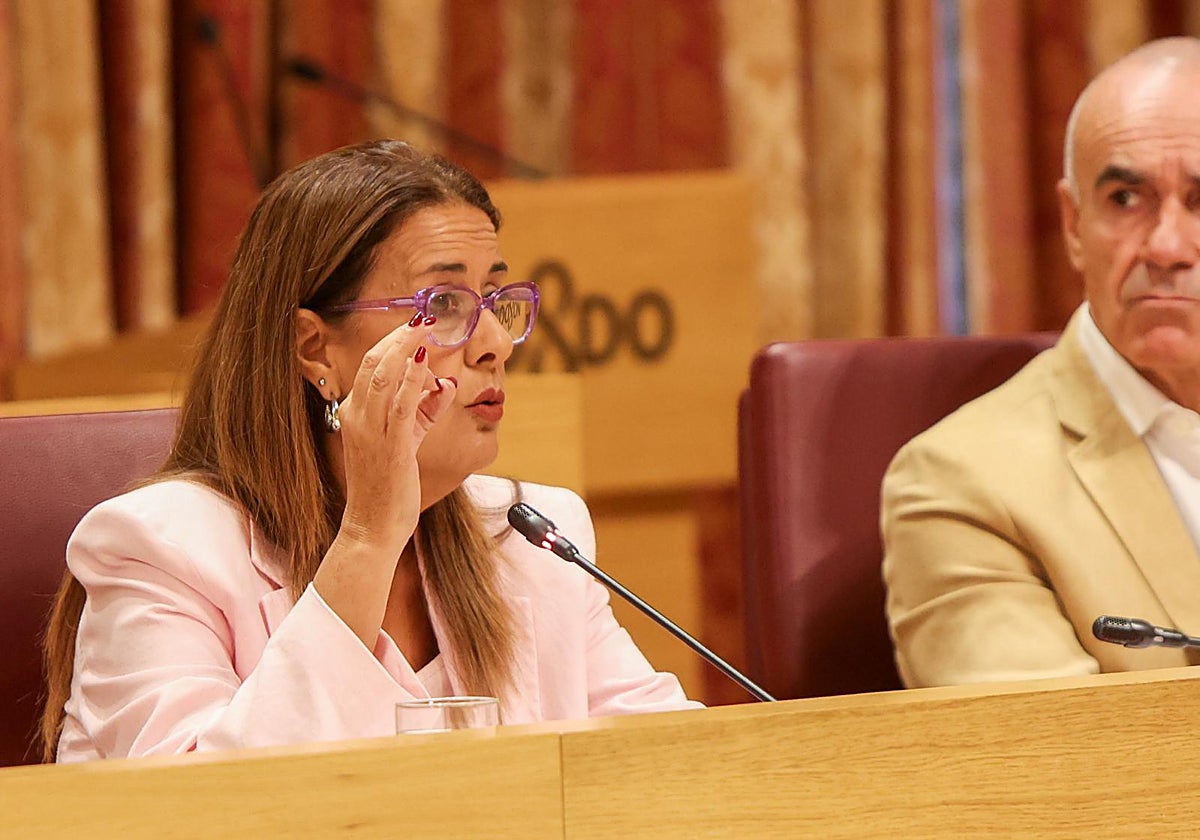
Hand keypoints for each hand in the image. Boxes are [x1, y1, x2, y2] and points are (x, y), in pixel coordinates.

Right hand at [336, 317, 456, 554]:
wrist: (371, 527)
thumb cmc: (386, 486)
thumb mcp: (407, 441)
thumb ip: (424, 411)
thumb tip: (446, 384)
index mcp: (354, 413)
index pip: (371, 366)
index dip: (394, 341)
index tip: (416, 324)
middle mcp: (357, 417)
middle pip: (375, 361)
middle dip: (400, 335)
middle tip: (425, 317)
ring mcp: (371, 431)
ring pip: (384, 375)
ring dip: (406, 346)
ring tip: (426, 326)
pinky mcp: (391, 447)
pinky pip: (401, 405)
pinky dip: (413, 379)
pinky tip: (425, 361)